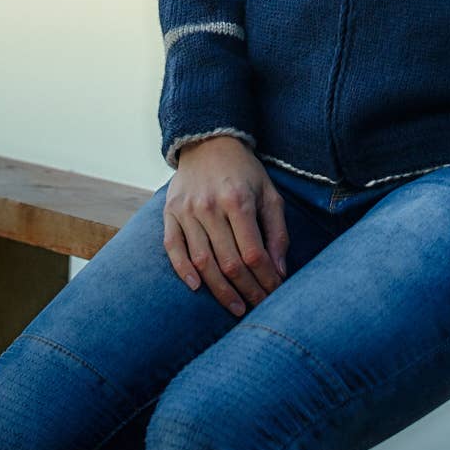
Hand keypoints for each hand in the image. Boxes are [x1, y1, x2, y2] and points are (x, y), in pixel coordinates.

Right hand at [164, 137, 289, 318]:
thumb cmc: (244, 171)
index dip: (265, 279)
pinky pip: (173, 248)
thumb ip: (277, 231)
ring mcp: (187, 211)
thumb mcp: (269, 193)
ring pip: (202, 261)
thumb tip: (279, 271)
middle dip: (247, 290)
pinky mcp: (170, 212)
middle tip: (257, 307)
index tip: (274, 294)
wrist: (208, 141)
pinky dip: (182, 271)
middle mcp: (210, 206)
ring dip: (219, 290)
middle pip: (229, 262)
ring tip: (235, 307)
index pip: (253, 253)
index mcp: (238, 200)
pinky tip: (196, 288)